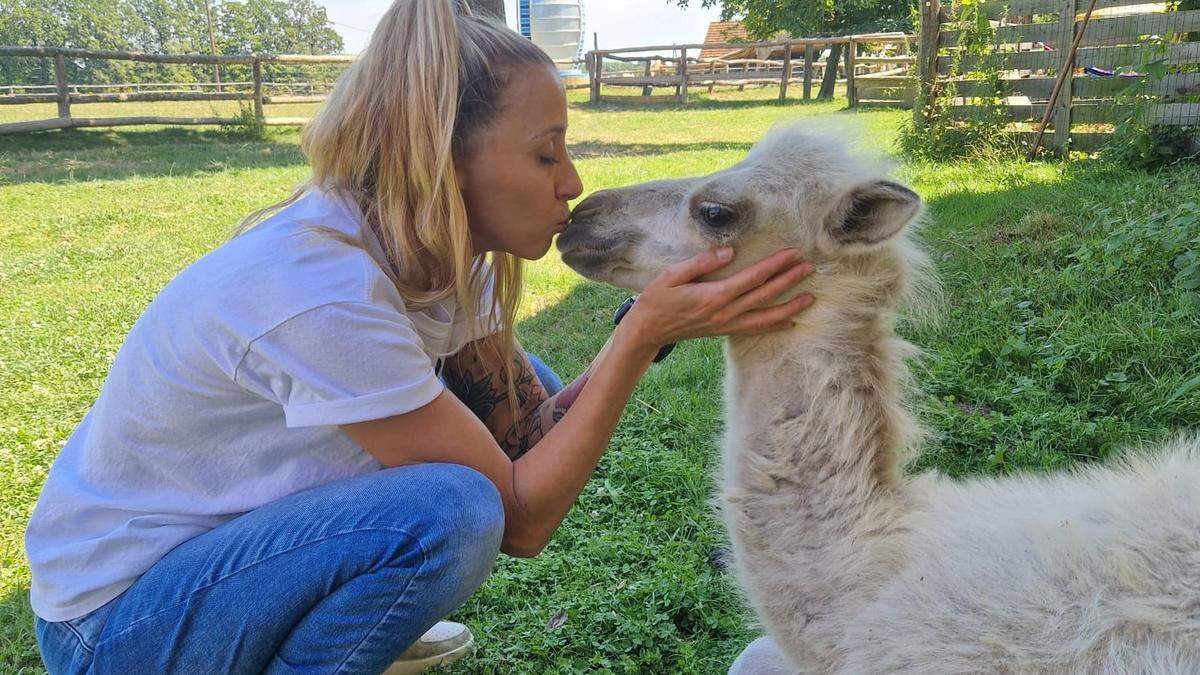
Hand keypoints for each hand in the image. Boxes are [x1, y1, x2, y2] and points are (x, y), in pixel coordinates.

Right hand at [618, 247, 815, 349]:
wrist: (648, 330)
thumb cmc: (657, 299)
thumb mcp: (672, 275)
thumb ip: (701, 262)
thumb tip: (729, 251)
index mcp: (714, 295)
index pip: (752, 278)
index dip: (775, 266)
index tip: (793, 254)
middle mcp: (725, 312)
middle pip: (765, 295)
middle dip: (789, 281)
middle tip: (810, 267)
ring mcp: (726, 324)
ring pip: (765, 317)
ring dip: (790, 307)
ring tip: (811, 298)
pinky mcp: (724, 331)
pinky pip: (755, 329)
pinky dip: (774, 325)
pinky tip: (789, 321)